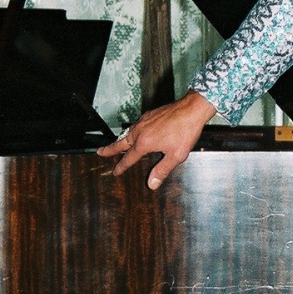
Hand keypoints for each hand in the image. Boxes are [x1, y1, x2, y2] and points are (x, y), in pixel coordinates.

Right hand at [96, 91, 216, 189]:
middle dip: (110, 149)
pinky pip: (136, 125)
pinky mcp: (150, 114)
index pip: (128, 158)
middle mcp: (140, 131)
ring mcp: (144, 121)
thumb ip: (162, 170)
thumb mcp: (176, 156)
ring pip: (127, 132)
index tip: (115, 172)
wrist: (192, 109)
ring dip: (120, 139)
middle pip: (120, 142)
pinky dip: (131, 131)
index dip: (121, 166)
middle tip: (100, 152)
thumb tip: (152, 184)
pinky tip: (136, 132)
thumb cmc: (185, 132)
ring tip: (116, 144)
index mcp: (144, 143)